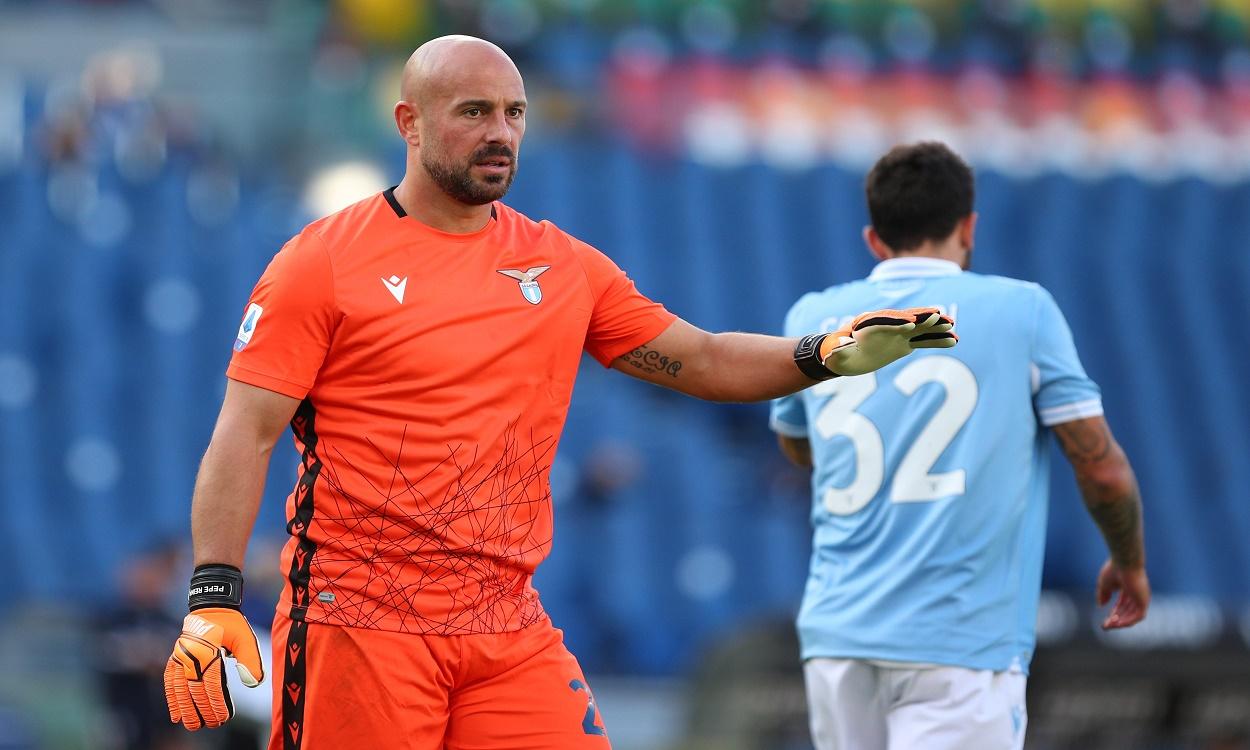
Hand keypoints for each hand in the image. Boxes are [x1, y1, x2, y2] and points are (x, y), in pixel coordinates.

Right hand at [164, 607, 264, 729]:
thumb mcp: (246, 638)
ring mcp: (180, 657)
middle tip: (211, 725)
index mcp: (209, 651)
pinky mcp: (175, 657)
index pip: (212, 685)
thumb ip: (251, 660)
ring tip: (192, 725)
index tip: (223, 718)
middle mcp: (191, 656)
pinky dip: (171, 698)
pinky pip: (169, 681)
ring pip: (180, 688)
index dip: (217, 703)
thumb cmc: (232, 624)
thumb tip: (253, 684)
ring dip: (185, 709)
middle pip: (195, 690)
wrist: (212, 605)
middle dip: (203, 710)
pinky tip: (176, 714)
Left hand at [821, 307, 956, 375]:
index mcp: (866, 324)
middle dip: (920, 317)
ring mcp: (896, 332)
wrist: (843, 355)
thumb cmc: (836, 355)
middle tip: (938, 314)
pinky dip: (937, 339)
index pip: (882, 320)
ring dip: (934, 326)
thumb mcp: (834, 355)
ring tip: (951, 325)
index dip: (896, 321)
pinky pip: (922, 339)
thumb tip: (837, 345)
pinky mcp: (904, 341)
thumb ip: (838, 350)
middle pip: (904, 318)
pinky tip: (953, 340)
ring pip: (918, 327)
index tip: (911, 323)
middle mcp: (884, 324)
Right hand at [1096, 560, 1149, 629]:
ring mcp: (1141, 598)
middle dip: (1115, 620)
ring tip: (1108, 626)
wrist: (1124, 562)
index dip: (1114, 612)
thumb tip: (1101, 605)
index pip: (1122, 605)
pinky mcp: (1144, 601)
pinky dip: (1128, 621)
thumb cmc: (1114, 569)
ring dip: (1120, 622)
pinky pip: (1138, 616)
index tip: (1105, 619)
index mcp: (1128, 588)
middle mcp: (1137, 594)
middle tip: (1105, 626)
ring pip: (1132, 616)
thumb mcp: (1104, 583)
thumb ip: (1102, 594)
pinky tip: (1116, 624)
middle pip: (1127, 612)